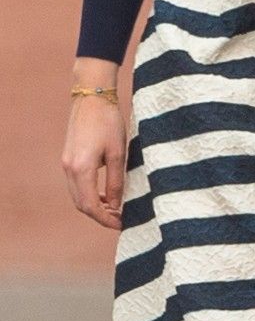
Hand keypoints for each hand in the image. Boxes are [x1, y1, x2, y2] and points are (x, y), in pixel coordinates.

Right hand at [62, 91, 126, 230]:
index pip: (91, 206)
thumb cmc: (108, 121)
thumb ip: (116, 180)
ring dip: (94, 205)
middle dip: (100, 215)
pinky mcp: (69, 158)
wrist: (92, 96)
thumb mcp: (118, 152)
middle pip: (81, 204)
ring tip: (115, 209)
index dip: (105, 219)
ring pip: (78, 195)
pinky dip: (90, 193)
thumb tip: (117, 204)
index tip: (122, 224)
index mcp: (81, 169)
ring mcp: (66, 164)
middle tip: (120, 220)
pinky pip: (77, 184)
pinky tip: (105, 193)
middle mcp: (69, 170)